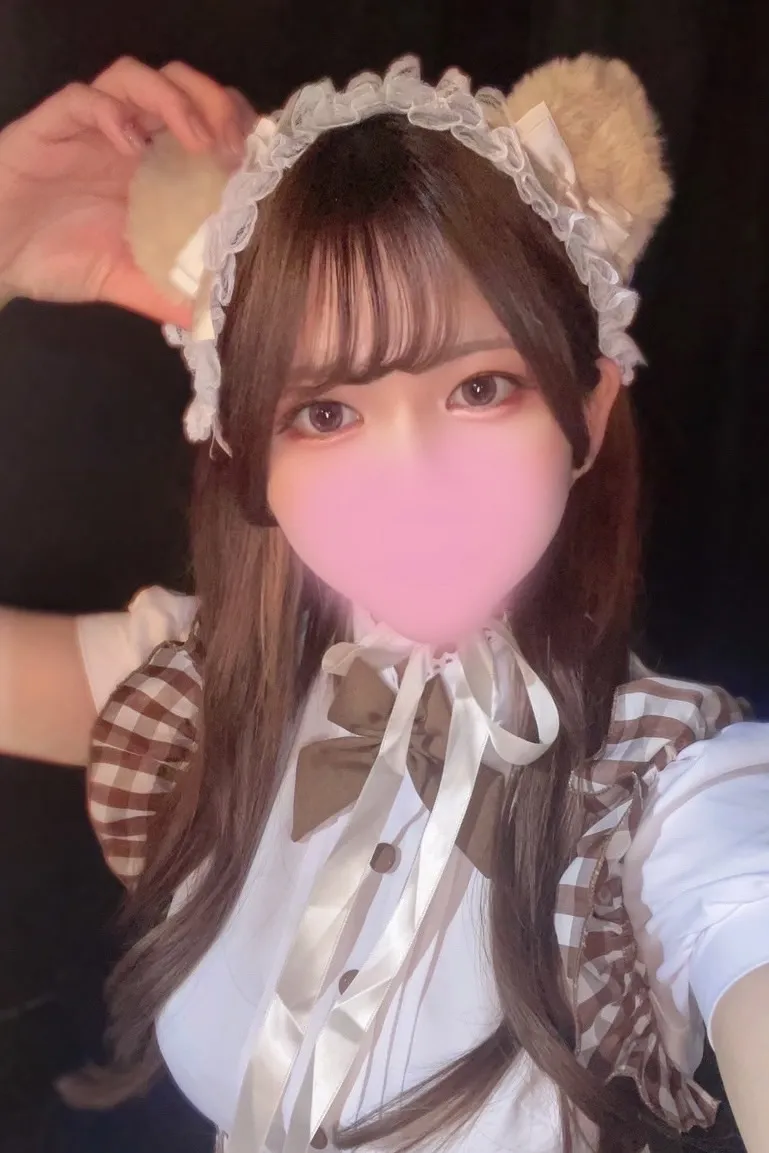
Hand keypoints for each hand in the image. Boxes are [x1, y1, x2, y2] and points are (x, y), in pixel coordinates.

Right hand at [0, 58, 253, 325]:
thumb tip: (212, 321)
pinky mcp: (50, 128)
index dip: (232, 128)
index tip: (257, 160)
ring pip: (133, 78)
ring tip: (195, 138)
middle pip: (177, 87)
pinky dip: (111, 113)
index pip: (201, 122)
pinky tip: (130, 143)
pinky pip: (81, 99)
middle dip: (212, 103)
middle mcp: (124, 138)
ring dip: (172, 100)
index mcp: (151, 167)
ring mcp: (88, 129)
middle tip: (233, 143)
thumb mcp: (125, 281)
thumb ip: (167, 294)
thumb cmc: (56, 260)